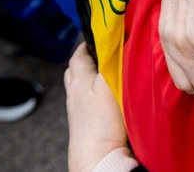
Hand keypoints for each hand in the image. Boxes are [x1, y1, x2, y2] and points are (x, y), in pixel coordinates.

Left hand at [65, 44, 128, 171]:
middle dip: (89, 59)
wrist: (97, 157)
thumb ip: (112, 59)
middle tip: (105, 54)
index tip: (102, 35)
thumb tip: (118, 36)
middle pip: (77, 68)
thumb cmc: (101, 121)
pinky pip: (88, 102)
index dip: (90, 41)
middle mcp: (74, 92)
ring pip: (82, 86)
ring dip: (92, 78)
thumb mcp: (109, 82)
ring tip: (108, 76)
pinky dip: (96, 95)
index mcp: (78, 77)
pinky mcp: (86, 124)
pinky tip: (108, 99)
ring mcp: (78, 110)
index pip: (79, 52)